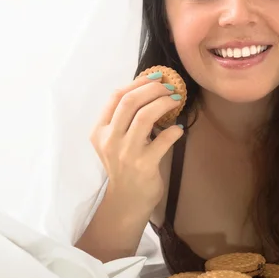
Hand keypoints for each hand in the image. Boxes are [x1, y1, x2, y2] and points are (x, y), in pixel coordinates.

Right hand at [89, 72, 184, 207]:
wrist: (127, 201)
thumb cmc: (124, 167)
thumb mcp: (115, 142)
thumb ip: (125, 120)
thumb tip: (150, 90)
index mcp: (100, 130)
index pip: (116, 97)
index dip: (138, 82)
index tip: (157, 76)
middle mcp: (110, 139)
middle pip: (130, 101)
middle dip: (153, 89)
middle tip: (170, 87)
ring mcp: (126, 153)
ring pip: (145, 116)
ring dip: (164, 103)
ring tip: (176, 101)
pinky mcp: (144, 164)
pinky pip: (163, 139)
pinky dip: (174, 130)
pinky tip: (179, 129)